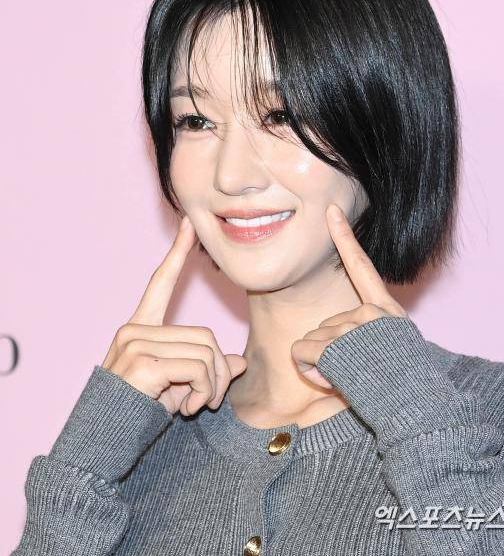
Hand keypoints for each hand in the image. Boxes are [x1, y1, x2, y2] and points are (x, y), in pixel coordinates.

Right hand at [101, 216, 246, 415]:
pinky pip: (198, 367)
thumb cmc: (138, 413)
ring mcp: (137, 342)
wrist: (101, 444)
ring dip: (213, 385)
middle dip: (218, 372)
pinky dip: (205, 391)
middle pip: (206, 336)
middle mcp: (135, 329)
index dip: (177, 253)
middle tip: (210, 399)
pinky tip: (188, 408)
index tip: (188, 224)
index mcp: (140, 328)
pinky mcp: (143, 361)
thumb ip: (205, 370)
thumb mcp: (177, 387)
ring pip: (206, 351)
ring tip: (198, 405)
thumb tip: (238, 363)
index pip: (161, 283)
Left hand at [291, 203, 407, 388]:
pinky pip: (303, 353)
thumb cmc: (407, 388)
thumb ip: (371, 335)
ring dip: (322, 364)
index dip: (345, 237)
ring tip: (354, 380)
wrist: (419, 410)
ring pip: (312, 341)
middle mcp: (371, 312)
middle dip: (330, 351)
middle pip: (325, 324)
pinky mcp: (336, 344)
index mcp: (387, 310)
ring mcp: (353, 326)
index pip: (362, 267)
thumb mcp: (397, 349)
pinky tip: (334, 381)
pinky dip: (310, 370)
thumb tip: (342, 341)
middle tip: (358, 372)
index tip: (332, 212)